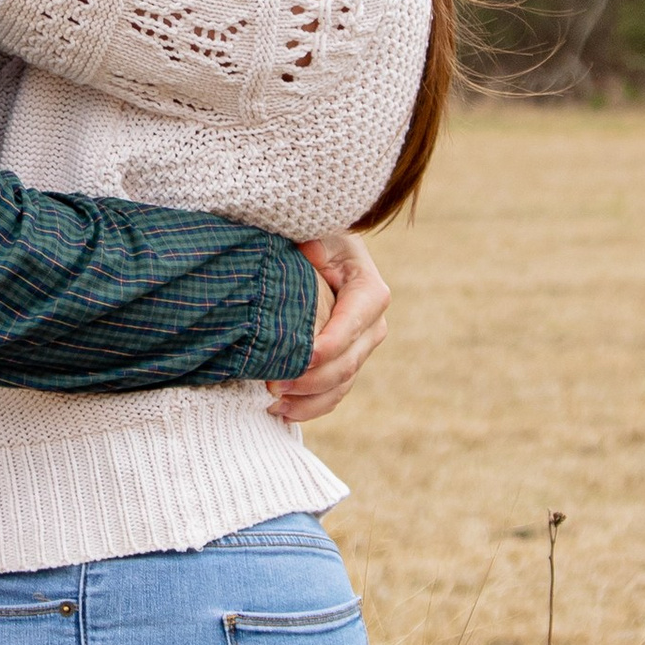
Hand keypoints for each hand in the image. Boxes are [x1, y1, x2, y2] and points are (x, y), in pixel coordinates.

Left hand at [269, 229, 387, 426]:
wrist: (317, 255)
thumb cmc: (313, 239)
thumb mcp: (318, 232)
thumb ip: (316, 241)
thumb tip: (311, 251)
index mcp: (369, 291)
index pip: (352, 325)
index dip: (327, 346)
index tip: (297, 357)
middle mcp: (372, 324)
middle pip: (348, 362)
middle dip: (310, 379)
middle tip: (272, 384)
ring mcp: (360, 349)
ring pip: (341, 385)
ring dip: (307, 399)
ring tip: (272, 402)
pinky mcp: (345, 365)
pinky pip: (333, 394)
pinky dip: (308, 408)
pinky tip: (280, 412)